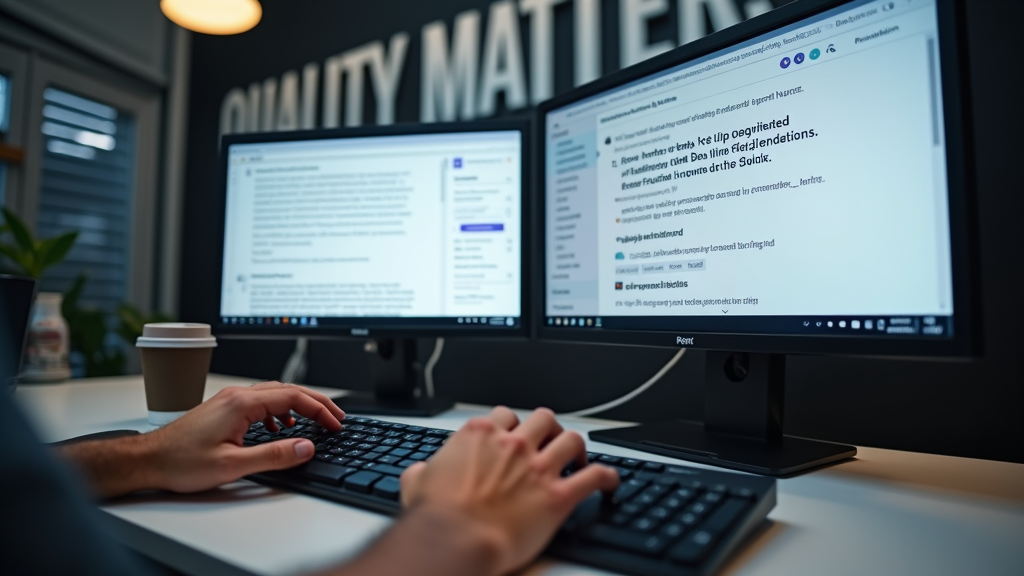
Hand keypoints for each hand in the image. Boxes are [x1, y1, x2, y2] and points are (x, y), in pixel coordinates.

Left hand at [142, 381, 344, 492]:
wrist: (147, 460)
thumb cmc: (180, 462)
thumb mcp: (233, 465)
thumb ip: (274, 455)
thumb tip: (306, 447)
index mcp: (241, 403)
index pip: (293, 397)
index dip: (320, 409)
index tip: (335, 423)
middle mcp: (236, 396)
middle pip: (287, 390)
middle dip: (316, 402)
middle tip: (336, 417)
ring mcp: (229, 401)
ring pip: (274, 394)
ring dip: (298, 405)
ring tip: (313, 421)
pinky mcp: (223, 409)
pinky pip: (260, 402)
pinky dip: (278, 411)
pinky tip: (280, 427)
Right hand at [399, 407, 619, 575]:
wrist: (454, 540)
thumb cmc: (436, 517)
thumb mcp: (417, 483)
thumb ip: (423, 471)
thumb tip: (418, 473)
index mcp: (480, 436)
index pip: (505, 415)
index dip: (513, 425)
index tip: (515, 436)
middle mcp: (513, 445)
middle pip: (543, 418)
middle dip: (549, 429)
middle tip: (551, 443)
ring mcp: (538, 468)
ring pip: (572, 439)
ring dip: (577, 447)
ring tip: (578, 458)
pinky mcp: (558, 496)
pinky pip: (594, 476)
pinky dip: (607, 477)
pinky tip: (610, 483)